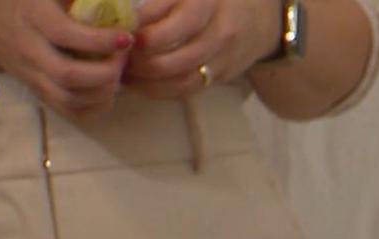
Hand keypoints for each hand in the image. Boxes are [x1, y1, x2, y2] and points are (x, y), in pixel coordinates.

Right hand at [0, 0, 132, 116]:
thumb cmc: (26, 0)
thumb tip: (115, 2)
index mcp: (33, 17)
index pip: (65, 34)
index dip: (100, 40)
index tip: (126, 38)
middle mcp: (29, 50)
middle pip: (67, 74)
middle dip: (105, 72)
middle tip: (123, 59)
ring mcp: (32, 74)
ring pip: (68, 98)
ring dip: (103, 93)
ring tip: (118, 76)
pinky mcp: (38, 91)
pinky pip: (67, 111)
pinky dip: (94, 109)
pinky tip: (109, 93)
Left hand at [124, 0, 278, 98]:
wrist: (258, 17)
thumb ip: (161, 1)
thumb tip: (120, 16)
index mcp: (211, 1)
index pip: (184, 21)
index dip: (152, 30)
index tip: (127, 33)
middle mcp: (222, 31)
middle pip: (182, 56)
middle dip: (145, 61)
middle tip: (120, 57)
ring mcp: (224, 57)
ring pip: (183, 79)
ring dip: (149, 81)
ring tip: (124, 73)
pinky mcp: (222, 76)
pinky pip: (188, 89)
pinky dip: (160, 90)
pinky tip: (140, 84)